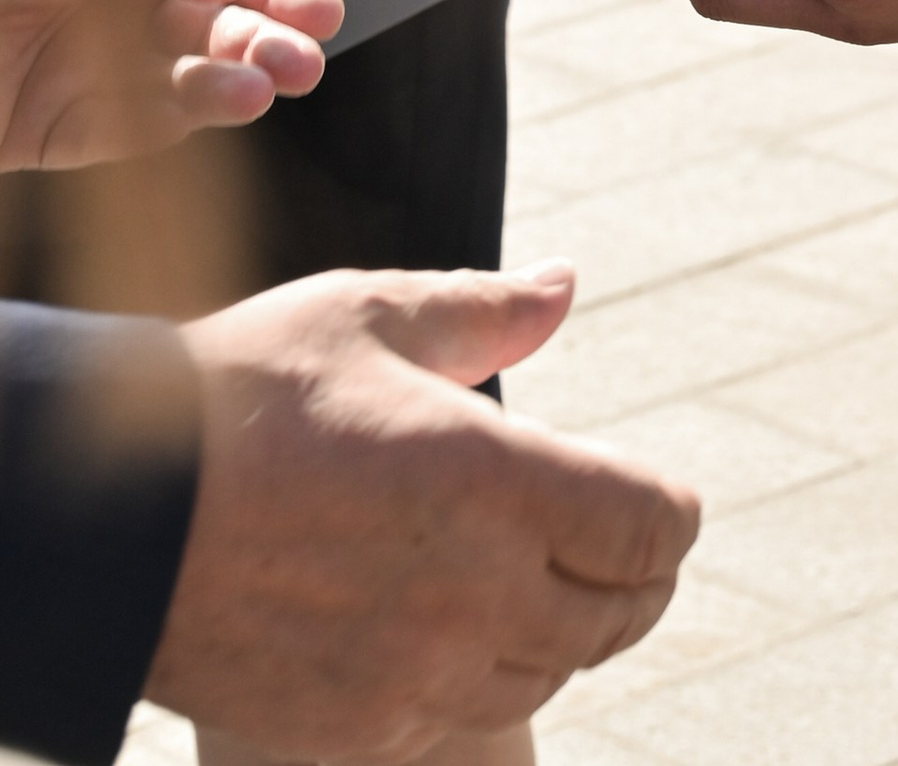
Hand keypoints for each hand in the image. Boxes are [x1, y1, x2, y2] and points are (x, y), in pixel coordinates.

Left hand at [0, 0, 340, 167]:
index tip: (320, 5)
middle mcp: (100, 7)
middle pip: (203, 30)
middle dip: (264, 37)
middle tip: (311, 50)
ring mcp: (76, 72)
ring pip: (175, 86)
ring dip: (232, 81)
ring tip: (275, 77)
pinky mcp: (44, 132)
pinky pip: (122, 130)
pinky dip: (177, 117)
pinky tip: (220, 99)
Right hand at [150, 265, 700, 758]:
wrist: (111, 517)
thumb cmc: (246, 394)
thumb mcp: (367, 315)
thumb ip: (483, 311)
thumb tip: (566, 287)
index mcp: (493, 478)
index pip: (653, 528)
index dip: (674, 513)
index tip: (663, 497)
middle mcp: (471, 589)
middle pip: (620, 614)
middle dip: (634, 575)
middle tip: (624, 544)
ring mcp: (414, 672)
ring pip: (548, 672)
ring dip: (562, 630)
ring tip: (541, 581)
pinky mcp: (359, 725)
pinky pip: (465, 718)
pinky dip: (486, 677)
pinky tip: (461, 631)